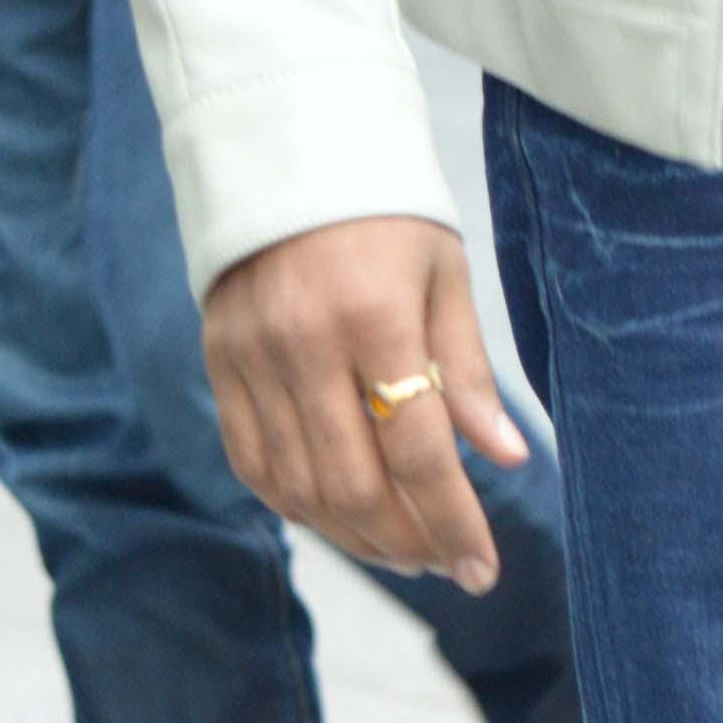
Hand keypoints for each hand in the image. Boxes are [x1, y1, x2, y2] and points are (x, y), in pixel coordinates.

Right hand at [199, 215, 526, 591]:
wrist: (284, 150)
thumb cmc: (386, 212)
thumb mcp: (444, 274)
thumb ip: (467, 371)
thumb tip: (505, 456)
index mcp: (374, 318)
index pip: (419, 452)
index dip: (455, 522)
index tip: (484, 571)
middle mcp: (304, 346)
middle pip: (354, 487)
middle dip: (407, 542)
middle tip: (444, 561)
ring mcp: (250, 359)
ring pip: (299, 490)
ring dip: (355, 538)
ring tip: (402, 549)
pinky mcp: (217, 363)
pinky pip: (252, 464)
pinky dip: (297, 506)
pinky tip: (339, 518)